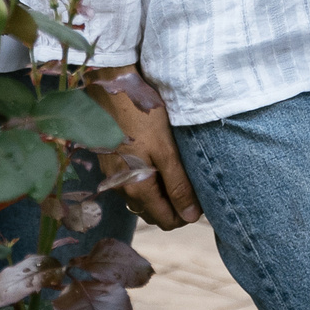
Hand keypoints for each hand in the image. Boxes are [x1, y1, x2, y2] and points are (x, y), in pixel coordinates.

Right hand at [90, 70, 200, 228]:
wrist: (111, 87)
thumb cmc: (141, 116)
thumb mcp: (166, 150)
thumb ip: (178, 185)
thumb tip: (191, 217)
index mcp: (136, 189)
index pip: (166, 221)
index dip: (186, 215)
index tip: (200, 199)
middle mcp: (122, 189)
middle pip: (153, 213)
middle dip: (174, 206)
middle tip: (191, 185)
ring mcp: (113, 178)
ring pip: (142, 200)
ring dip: (160, 194)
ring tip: (176, 172)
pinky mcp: (110, 164)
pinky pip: (132, 185)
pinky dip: (147, 182)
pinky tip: (157, 161)